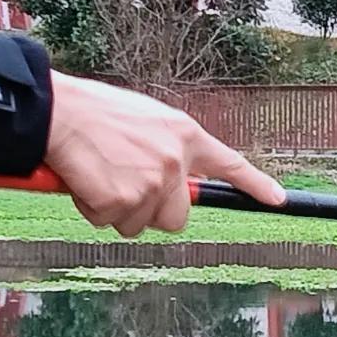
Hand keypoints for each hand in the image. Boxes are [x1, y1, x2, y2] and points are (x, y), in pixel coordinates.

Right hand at [42, 74, 282, 237]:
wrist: (59, 112)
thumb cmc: (94, 112)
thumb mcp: (145, 121)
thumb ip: (166, 148)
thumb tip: (172, 179)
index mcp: (185, 135)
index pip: (230, 164)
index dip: (255, 185)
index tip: (277, 199)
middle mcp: (176, 161)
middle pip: (177, 218)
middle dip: (152, 212)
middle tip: (124, 186)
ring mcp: (152, 184)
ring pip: (138, 224)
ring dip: (116, 210)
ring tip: (99, 174)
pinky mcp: (123, 201)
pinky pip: (108, 222)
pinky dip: (92, 208)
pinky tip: (85, 179)